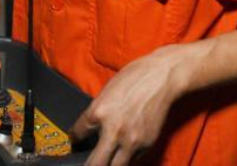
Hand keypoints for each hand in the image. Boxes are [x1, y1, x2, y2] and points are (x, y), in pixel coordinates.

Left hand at [70, 44, 186, 165]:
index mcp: (98, 112)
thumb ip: (98, 113)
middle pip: (95, 164)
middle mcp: (113, 130)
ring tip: (107, 160)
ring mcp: (131, 140)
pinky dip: (126, 158)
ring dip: (110, 165)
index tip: (75, 143)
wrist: (162, 77)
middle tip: (88, 163)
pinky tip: (124, 151)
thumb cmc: (135, 78)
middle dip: (90, 165)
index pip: (78, 134)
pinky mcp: (146, 144)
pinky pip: (133, 159)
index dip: (74, 140)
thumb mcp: (108, 92)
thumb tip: (91, 127)